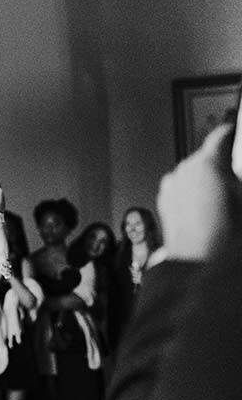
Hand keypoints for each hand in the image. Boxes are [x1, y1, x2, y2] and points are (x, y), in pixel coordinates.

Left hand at [157, 123, 236, 260]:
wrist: (201, 267)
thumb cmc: (229, 236)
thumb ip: (238, 180)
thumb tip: (235, 177)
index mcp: (208, 164)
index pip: (223, 136)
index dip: (233, 133)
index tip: (237, 132)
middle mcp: (184, 170)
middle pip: (208, 157)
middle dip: (224, 167)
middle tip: (237, 187)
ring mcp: (171, 186)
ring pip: (195, 175)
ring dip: (209, 183)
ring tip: (227, 207)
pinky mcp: (166, 203)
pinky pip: (185, 191)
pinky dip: (196, 196)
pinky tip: (210, 215)